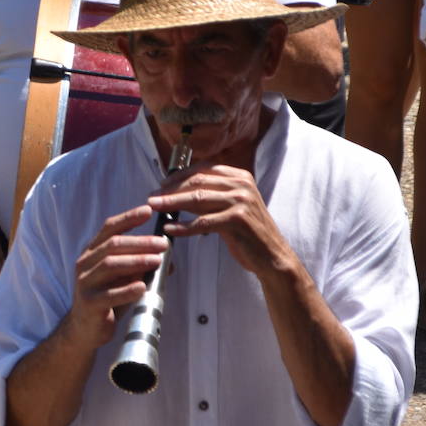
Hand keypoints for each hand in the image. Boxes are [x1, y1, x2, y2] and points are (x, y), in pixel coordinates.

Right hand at [64, 206, 164, 349]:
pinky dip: (127, 290)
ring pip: (110, 265)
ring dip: (136, 261)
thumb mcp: (124, 278)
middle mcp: (85, 263)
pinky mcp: (89, 303)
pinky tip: (142, 287)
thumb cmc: (107, 299)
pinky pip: (109, 294)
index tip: (148, 210)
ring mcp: (85, 282)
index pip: (109, 228)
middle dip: (140, 242)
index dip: (128, 218)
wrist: (85, 328)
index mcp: (92, 252)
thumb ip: (142, 267)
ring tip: (156, 261)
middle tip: (162, 244)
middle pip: (112, 245)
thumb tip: (169, 260)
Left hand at [149, 164, 297, 279]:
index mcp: (240, 177)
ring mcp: (241, 201)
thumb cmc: (247, 232)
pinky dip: (183, 226)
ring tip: (154, 207)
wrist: (272, 255)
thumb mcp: (231, 206)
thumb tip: (177, 190)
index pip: (203, 169)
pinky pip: (203, 222)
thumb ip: (211, 195)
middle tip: (152, 196)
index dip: (179, 175)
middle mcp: (242, 185)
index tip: (162, 183)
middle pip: (197, 182)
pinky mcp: (238, 220)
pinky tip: (169, 228)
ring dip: (172, 203)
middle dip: (171, 188)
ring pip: (197, 199)